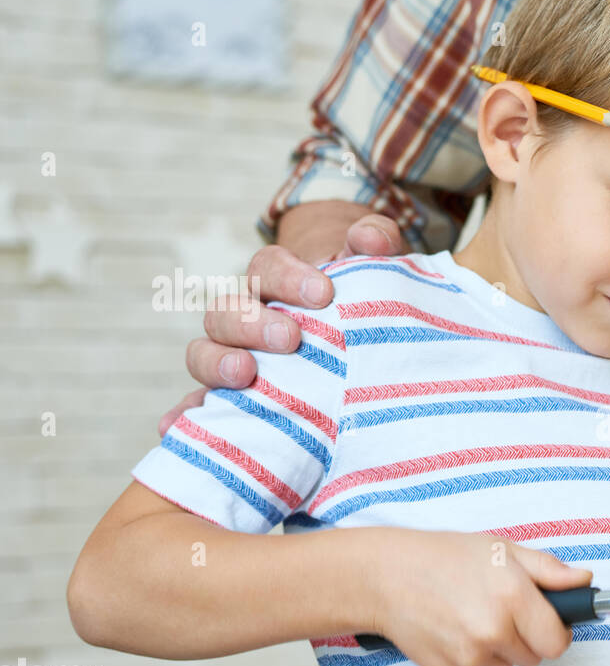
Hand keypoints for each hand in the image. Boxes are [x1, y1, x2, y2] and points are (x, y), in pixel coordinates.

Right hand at [157, 213, 405, 436]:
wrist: (354, 341)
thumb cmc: (359, 300)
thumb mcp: (374, 268)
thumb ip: (377, 242)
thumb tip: (367, 238)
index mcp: (274, 282)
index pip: (266, 267)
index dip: (288, 277)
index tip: (323, 294)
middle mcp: (244, 319)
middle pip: (226, 312)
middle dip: (253, 323)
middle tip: (290, 339)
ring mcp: (232, 359)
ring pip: (203, 354)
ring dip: (217, 363)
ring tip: (245, 374)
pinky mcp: (233, 401)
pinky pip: (197, 407)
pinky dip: (184, 414)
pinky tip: (176, 426)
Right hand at [365, 529, 593, 665]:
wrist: (387, 577)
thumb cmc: (446, 557)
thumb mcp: (502, 550)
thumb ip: (549, 570)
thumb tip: (584, 582)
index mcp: (513, 598)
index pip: (557, 642)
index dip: (558, 631)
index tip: (551, 621)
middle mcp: (493, 632)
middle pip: (535, 657)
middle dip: (528, 637)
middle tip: (505, 609)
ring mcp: (470, 656)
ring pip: (507, 664)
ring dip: (500, 647)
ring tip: (474, 613)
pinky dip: (474, 654)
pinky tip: (455, 627)